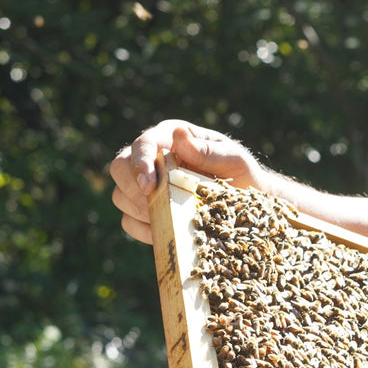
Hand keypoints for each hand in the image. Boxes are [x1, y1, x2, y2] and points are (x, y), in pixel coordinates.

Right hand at [108, 119, 261, 242]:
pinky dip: (143, 229)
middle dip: (133, 187)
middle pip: (119, 167)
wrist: (248, 204)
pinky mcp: (144, 211)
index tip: (149, 185)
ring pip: (120, 196)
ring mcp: (145, 186)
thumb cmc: (241, 174)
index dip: (140, 163)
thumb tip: (180, 137)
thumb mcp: (234, 160)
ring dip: (140, 210)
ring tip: (171, 216)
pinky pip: (129, 222)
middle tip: (156, 202)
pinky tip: (166, 230)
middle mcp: (152, 159)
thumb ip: (209, 151)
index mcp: (171, 138)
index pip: (144, 144)